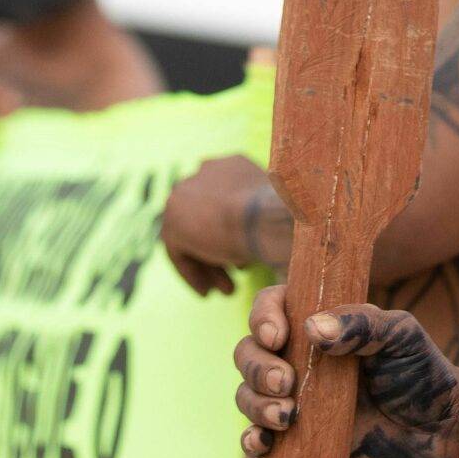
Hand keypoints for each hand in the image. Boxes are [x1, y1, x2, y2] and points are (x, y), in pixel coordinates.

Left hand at [162, 155, 281, 296]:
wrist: (265, 219)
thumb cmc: (285, 216)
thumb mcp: (278, 210)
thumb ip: (263, 215)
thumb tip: (276, 238)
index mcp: (232, 164)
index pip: (225, 200)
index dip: (234, 232)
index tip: (244, 258)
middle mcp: (206, 170)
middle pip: (208, 218)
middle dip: (221, 250)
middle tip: (234, 277)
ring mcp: (185, 193)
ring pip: (195, 236)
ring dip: (211, 265)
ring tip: (227, 291)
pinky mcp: (173, 221)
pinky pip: (180, 252)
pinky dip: (193, 272)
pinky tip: (207, 292)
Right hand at [232, 285, 458, 457]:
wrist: (441, 431)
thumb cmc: (423, 373)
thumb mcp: (401, 337)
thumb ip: (364, 325)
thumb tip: (313, 328)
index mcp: (322, 323)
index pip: (273, 306)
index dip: (264, 317)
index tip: (278, 337)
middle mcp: (301, 358)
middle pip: (249, 352)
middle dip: (257, 367)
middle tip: (287, 384)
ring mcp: (297, 398)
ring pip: (248, 393)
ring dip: (255, 403)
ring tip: (287, 417)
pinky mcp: (299, 438)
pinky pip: (258, 436)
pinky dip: (251, 438)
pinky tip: (262, 443)